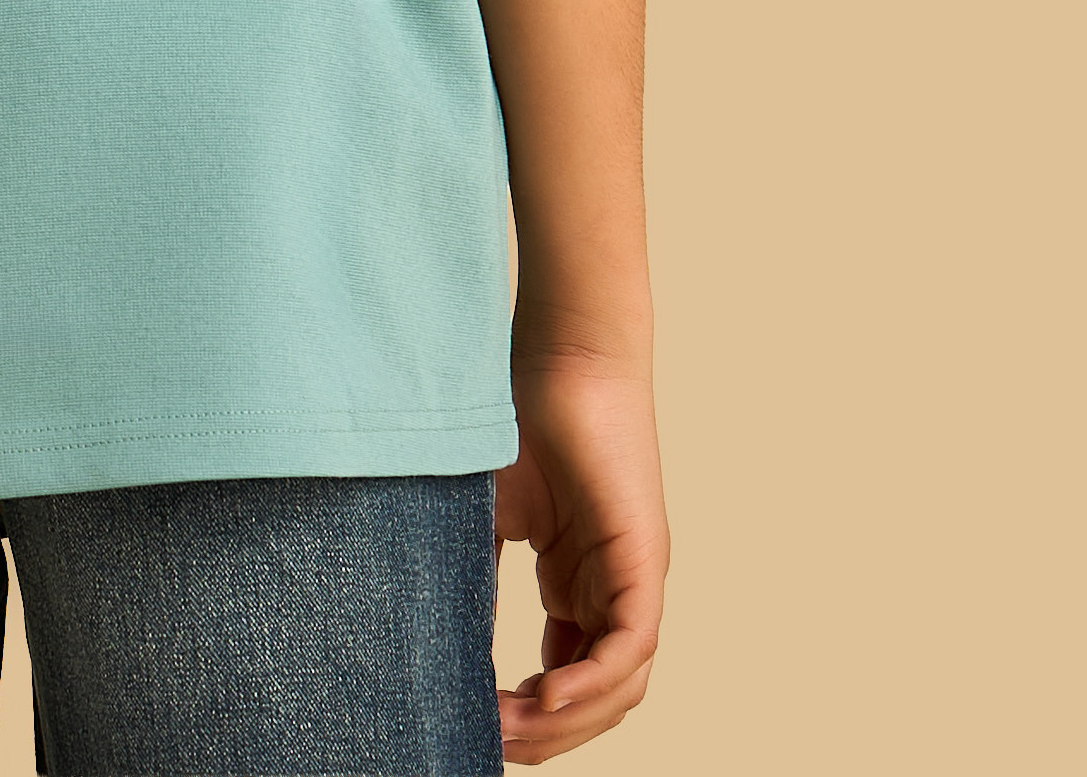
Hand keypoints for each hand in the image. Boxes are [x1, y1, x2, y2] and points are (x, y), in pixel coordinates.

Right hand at [490, 350, 667, 758]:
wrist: (558, 350)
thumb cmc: (517, 414)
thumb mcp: (486, 514)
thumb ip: (476, 575)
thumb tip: (442, 643)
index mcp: (580, 582)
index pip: (567, 676)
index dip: (529, 713)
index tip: (480, 724)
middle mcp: (613, 588)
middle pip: (596, 696)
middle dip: (545, 732)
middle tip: (489, 741)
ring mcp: (633, 576)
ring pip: (619, 686)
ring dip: (566, 721)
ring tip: (509, 729)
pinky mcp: (644, 559)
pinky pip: (630, 649)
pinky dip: (591, 684)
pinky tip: (543, 696)